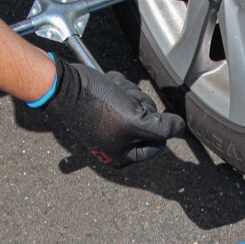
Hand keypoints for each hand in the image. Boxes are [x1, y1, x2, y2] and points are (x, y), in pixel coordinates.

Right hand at [34, 56, 185, 167]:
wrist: (65, 86)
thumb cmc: (99, 107)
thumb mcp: (138, 122)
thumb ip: (164, 129)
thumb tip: (180, 129)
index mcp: (123, 157)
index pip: (158, 143)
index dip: (154, 125)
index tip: (137, 117)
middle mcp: (115, 145)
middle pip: (148, 121)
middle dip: (138, 106)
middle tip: (121, 103)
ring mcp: (108, 126)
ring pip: (137, 104)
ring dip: (128, 93)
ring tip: (112, 93)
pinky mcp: (102, 109)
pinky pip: (123, 94)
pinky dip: (118, 86)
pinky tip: (106, 86)